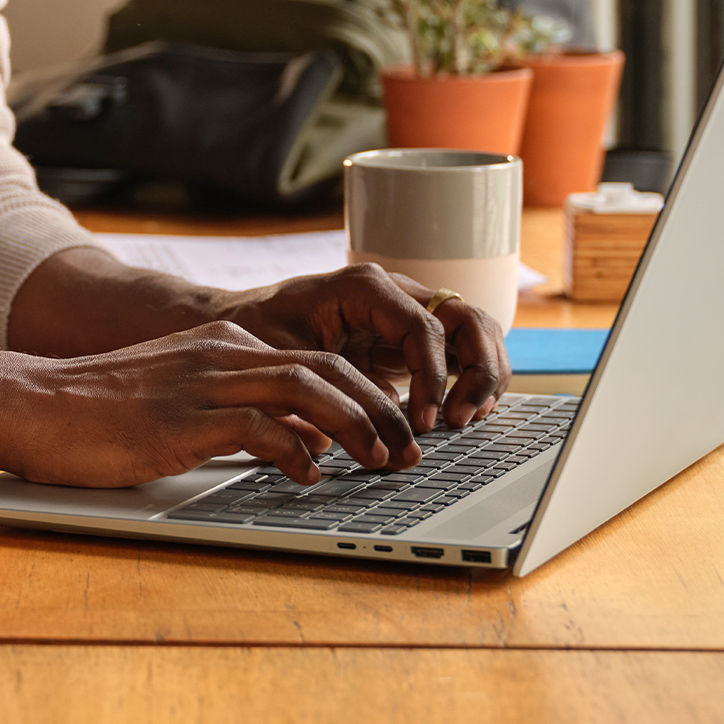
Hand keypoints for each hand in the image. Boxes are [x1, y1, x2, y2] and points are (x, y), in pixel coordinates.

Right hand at [0, 320, 420, 489]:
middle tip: (409, 451)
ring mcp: (203, 382)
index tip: (396, 432)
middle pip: (328, 369)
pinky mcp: (182, 418)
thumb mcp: (184, 403)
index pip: (319, 359)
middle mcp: (223, 353)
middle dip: (379, 410)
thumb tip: (307, 445)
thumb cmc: (100, 412)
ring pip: (307, 389)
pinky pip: (258, 428)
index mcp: (225, 344)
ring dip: (356, 426)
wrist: (31, 403)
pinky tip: (311, 476)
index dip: (368, 395)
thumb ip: (245, 417)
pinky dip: (295, 451)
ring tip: (380, 462)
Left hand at [211, 265, 510, 437]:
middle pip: (466, 319)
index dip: (432, 377)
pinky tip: (461, 415)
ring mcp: (405, 315)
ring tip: (467, 419)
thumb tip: (361, 436)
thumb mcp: (283, 357)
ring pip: (473, 333)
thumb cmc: (258, 332)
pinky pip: (457, 353)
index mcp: (365, 287)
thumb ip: (323, 390)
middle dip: (476, 370)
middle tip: (460, 419)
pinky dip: (469, 380)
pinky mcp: (406, 341)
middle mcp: (394, 294)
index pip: (425, 327)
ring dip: (482, 375)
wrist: (242, 324)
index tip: (422, 420)